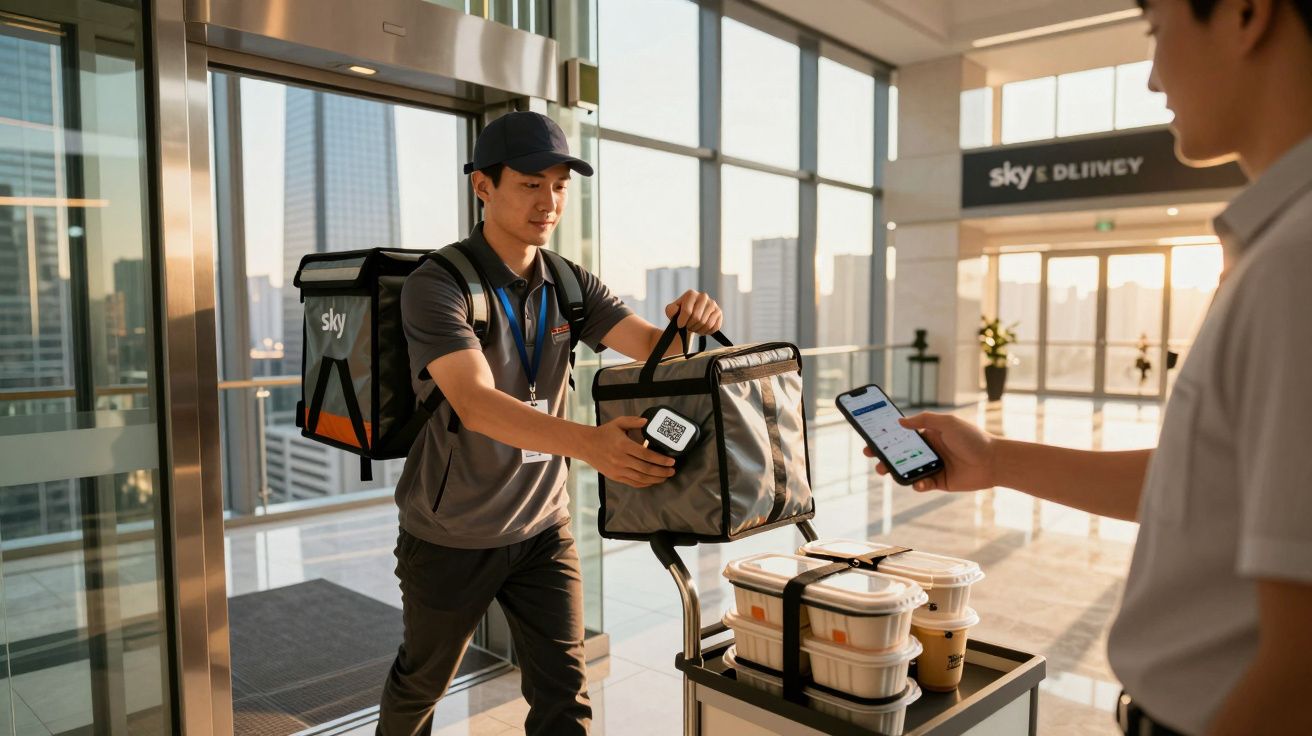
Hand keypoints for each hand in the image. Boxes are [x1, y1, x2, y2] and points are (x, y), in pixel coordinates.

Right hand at [584, 416, 676, 487]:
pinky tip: (652, 481)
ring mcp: (618, 470)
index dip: (660, 460)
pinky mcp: (615, 477)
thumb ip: (633, 421)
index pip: (646, 455)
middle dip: (662, 471)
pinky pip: (633, 483)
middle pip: (646, 469)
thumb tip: (647, 422)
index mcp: (623, 445)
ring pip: (641, 478)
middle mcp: (621, 459)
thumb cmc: (604, 433)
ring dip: (655, 479)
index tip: (671, 461)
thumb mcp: (618, 423)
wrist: (586, 445)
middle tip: (672, 471)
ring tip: (666, 477)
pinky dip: (645, 484)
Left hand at [665, 290, 723, 334]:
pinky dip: (707, 332)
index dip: (682, 321)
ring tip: (694, 328)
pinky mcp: (719, 312)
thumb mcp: (671, 311)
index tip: (679, 326)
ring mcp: (713, 304)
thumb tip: (677, 311)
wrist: (690, 318)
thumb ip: (671, 310)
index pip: (687, 311)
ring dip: (698, 330)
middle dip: (690, 326)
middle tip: (687, 327)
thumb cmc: (679, 314)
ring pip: (706, 324)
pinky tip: (701, 329)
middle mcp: (703, 296)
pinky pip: (714, 327)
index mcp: (691, 294)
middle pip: (697, 318)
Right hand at [863, 412, 995, 491]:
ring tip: (885, 470)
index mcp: (929, 435)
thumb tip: (900, 421)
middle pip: (900, 454)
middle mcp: (929, 450)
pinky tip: (918, 482)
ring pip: (907, 470)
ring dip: (894, 471)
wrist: (993, 461)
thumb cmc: (973, 438)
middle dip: (884, 455)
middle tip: (872, 456)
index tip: (872, 438)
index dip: (887, 437)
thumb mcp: (947, 422)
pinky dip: (917, 484)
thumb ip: (924, 421)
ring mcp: (933, 466)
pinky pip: (922, 484)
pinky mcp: (939, 482)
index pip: (903, 435)